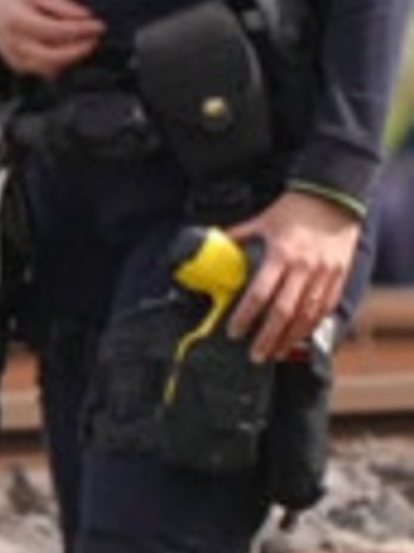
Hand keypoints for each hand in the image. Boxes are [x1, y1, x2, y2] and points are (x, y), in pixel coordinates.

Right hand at [0, 0, 103, 80]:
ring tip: (83, 43)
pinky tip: (68, 50)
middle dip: (79, 50)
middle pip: (53, 56)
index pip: (56, 31)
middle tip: (94, 39)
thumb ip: (61, 5)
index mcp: (17, 22)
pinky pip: (44, 71)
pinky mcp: (17, 66)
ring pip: (49, 68)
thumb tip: (86, 17)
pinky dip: (60, 63)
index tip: (99, 26)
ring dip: (71, 58)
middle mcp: (14, 44)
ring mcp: (14, 58)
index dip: (81, 30)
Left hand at [228, 190, 362, 363]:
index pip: (259, 294)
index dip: (245, 316)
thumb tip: (212, 246)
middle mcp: (304, 268)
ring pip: (307, 316)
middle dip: (267, 338)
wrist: (334, 198)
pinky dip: (313, 326)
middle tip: (255, 355)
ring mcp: (324, 274)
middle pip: (284, 312)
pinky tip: (299, 337)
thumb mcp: (261, 221)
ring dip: (290, 338)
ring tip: (275, 353)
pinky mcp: (339, 276)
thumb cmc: (294, 209)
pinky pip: (326, 308)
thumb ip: (238, 237)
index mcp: (281, 255)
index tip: (234, 332)